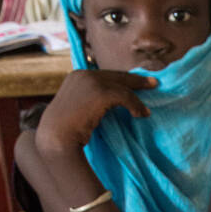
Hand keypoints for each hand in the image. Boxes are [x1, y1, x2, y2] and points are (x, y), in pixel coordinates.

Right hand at [36, 70, 157, 157]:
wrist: (57, 137)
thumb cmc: (66, 131)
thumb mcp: (78, 110)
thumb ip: (91, 102)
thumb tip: (108, 107)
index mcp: (77, 76)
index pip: (105, 75)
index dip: (122, 80)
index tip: (137, 83)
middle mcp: (83, 74)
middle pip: (116, 75)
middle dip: (136, 80)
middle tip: (153, 83)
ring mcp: (91, 81)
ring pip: (122, 86)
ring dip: (137, 97)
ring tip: (147, 110)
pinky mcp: (100, 92)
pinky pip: (125, 96)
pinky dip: (136, 106)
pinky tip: (141, 115)